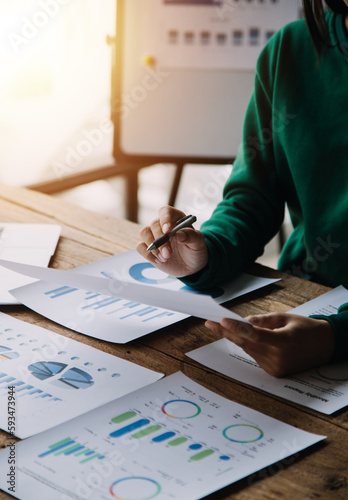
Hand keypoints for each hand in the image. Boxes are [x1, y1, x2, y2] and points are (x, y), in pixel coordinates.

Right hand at [136, 206, 207, 277]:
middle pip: (154, 224)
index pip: (166, 211)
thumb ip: (191, 236)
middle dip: (160, 240)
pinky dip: (148, 254)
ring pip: (144, 233)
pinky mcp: (149, 248)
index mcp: (176, 219)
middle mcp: (163, 225)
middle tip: (169, 253)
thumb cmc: (195, 250)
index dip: (165, 219)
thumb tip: (179, 234)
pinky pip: (140, 246)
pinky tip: (159, 261)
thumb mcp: (198, 243)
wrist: (191, 266)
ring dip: (153, 247)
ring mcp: (154, 236)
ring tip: (165, 258)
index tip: (168, 231)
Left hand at [205, 313, 335, 376]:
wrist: (326, 346)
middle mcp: (278, 358)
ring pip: (248, 349)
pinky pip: (255, 356)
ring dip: (237, 337)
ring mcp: (275, 367)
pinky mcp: (274, 372)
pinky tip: (244, 336)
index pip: (253, 335)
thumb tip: (243, 322)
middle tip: (210, 323)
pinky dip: (249, 345)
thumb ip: (263, 320)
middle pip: (246, 343)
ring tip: (224, 325)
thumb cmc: (306, 328)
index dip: (236, 328)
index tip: (221, 321)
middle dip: (226, 332)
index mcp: (283, 342)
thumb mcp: (285, 318)